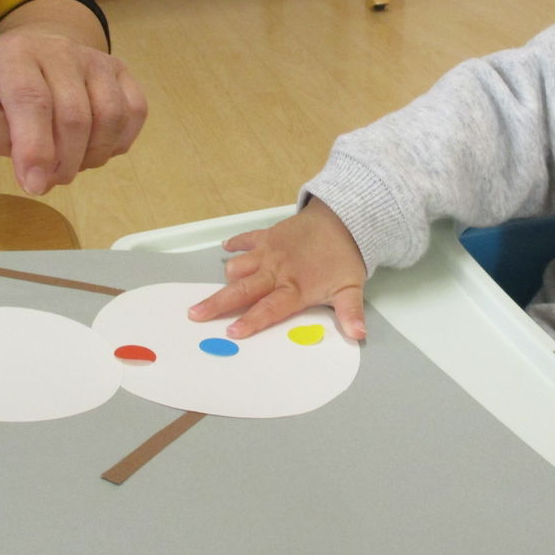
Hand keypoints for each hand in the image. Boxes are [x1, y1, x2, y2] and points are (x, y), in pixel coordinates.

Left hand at [0, 1, 146, 193]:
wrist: (38, 52)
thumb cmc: (3, 87)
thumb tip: (27, 160)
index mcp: (15, 56)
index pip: (31, 100)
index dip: (35, 147)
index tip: (34, 185)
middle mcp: (61, 51)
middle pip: (75, 115)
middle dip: (64, 162)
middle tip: (49, 181)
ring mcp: (97, 59)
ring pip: (110, 116)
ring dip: (93, 155)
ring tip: (71, 165)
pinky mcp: (122, 71)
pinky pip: (134, 112)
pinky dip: (117, 143)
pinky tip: (95, 148)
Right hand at [188, 198, 367, 340]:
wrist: (345, 219)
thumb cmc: (345, 257)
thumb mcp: (351, 288)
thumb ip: (350, 314)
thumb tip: (358, 335)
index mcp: (295, 287)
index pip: (269, 309)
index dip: (250, 321)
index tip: (231, 332)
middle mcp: (277, 270)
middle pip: (241, 289)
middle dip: (217, 303)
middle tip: (195, 314)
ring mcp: (269, 251)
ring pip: (238, 265)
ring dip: (229, 276)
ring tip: (220, 288)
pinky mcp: (268, 235)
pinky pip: (245, 239)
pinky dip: (235, 244)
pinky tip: (226, 249)